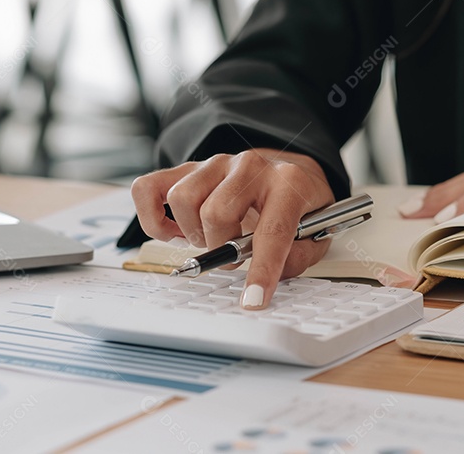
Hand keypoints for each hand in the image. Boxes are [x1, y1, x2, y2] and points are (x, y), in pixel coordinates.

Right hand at [132, 149, 334, 309]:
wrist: (289, 172)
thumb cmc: (297, 205)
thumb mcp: (315, 232)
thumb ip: (297, 256)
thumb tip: (270, 273)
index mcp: (287, 183)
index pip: (272, 230)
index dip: (262, 270)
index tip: (253, 300)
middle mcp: (250, 167)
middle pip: (216, 212)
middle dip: (220, 248)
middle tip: (231, 256)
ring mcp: (216, 164)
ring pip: (183, 199)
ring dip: (193, 232)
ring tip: (209, 237)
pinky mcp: (189, 168)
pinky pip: (148, 188)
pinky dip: (153, 218)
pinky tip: (175, 231)